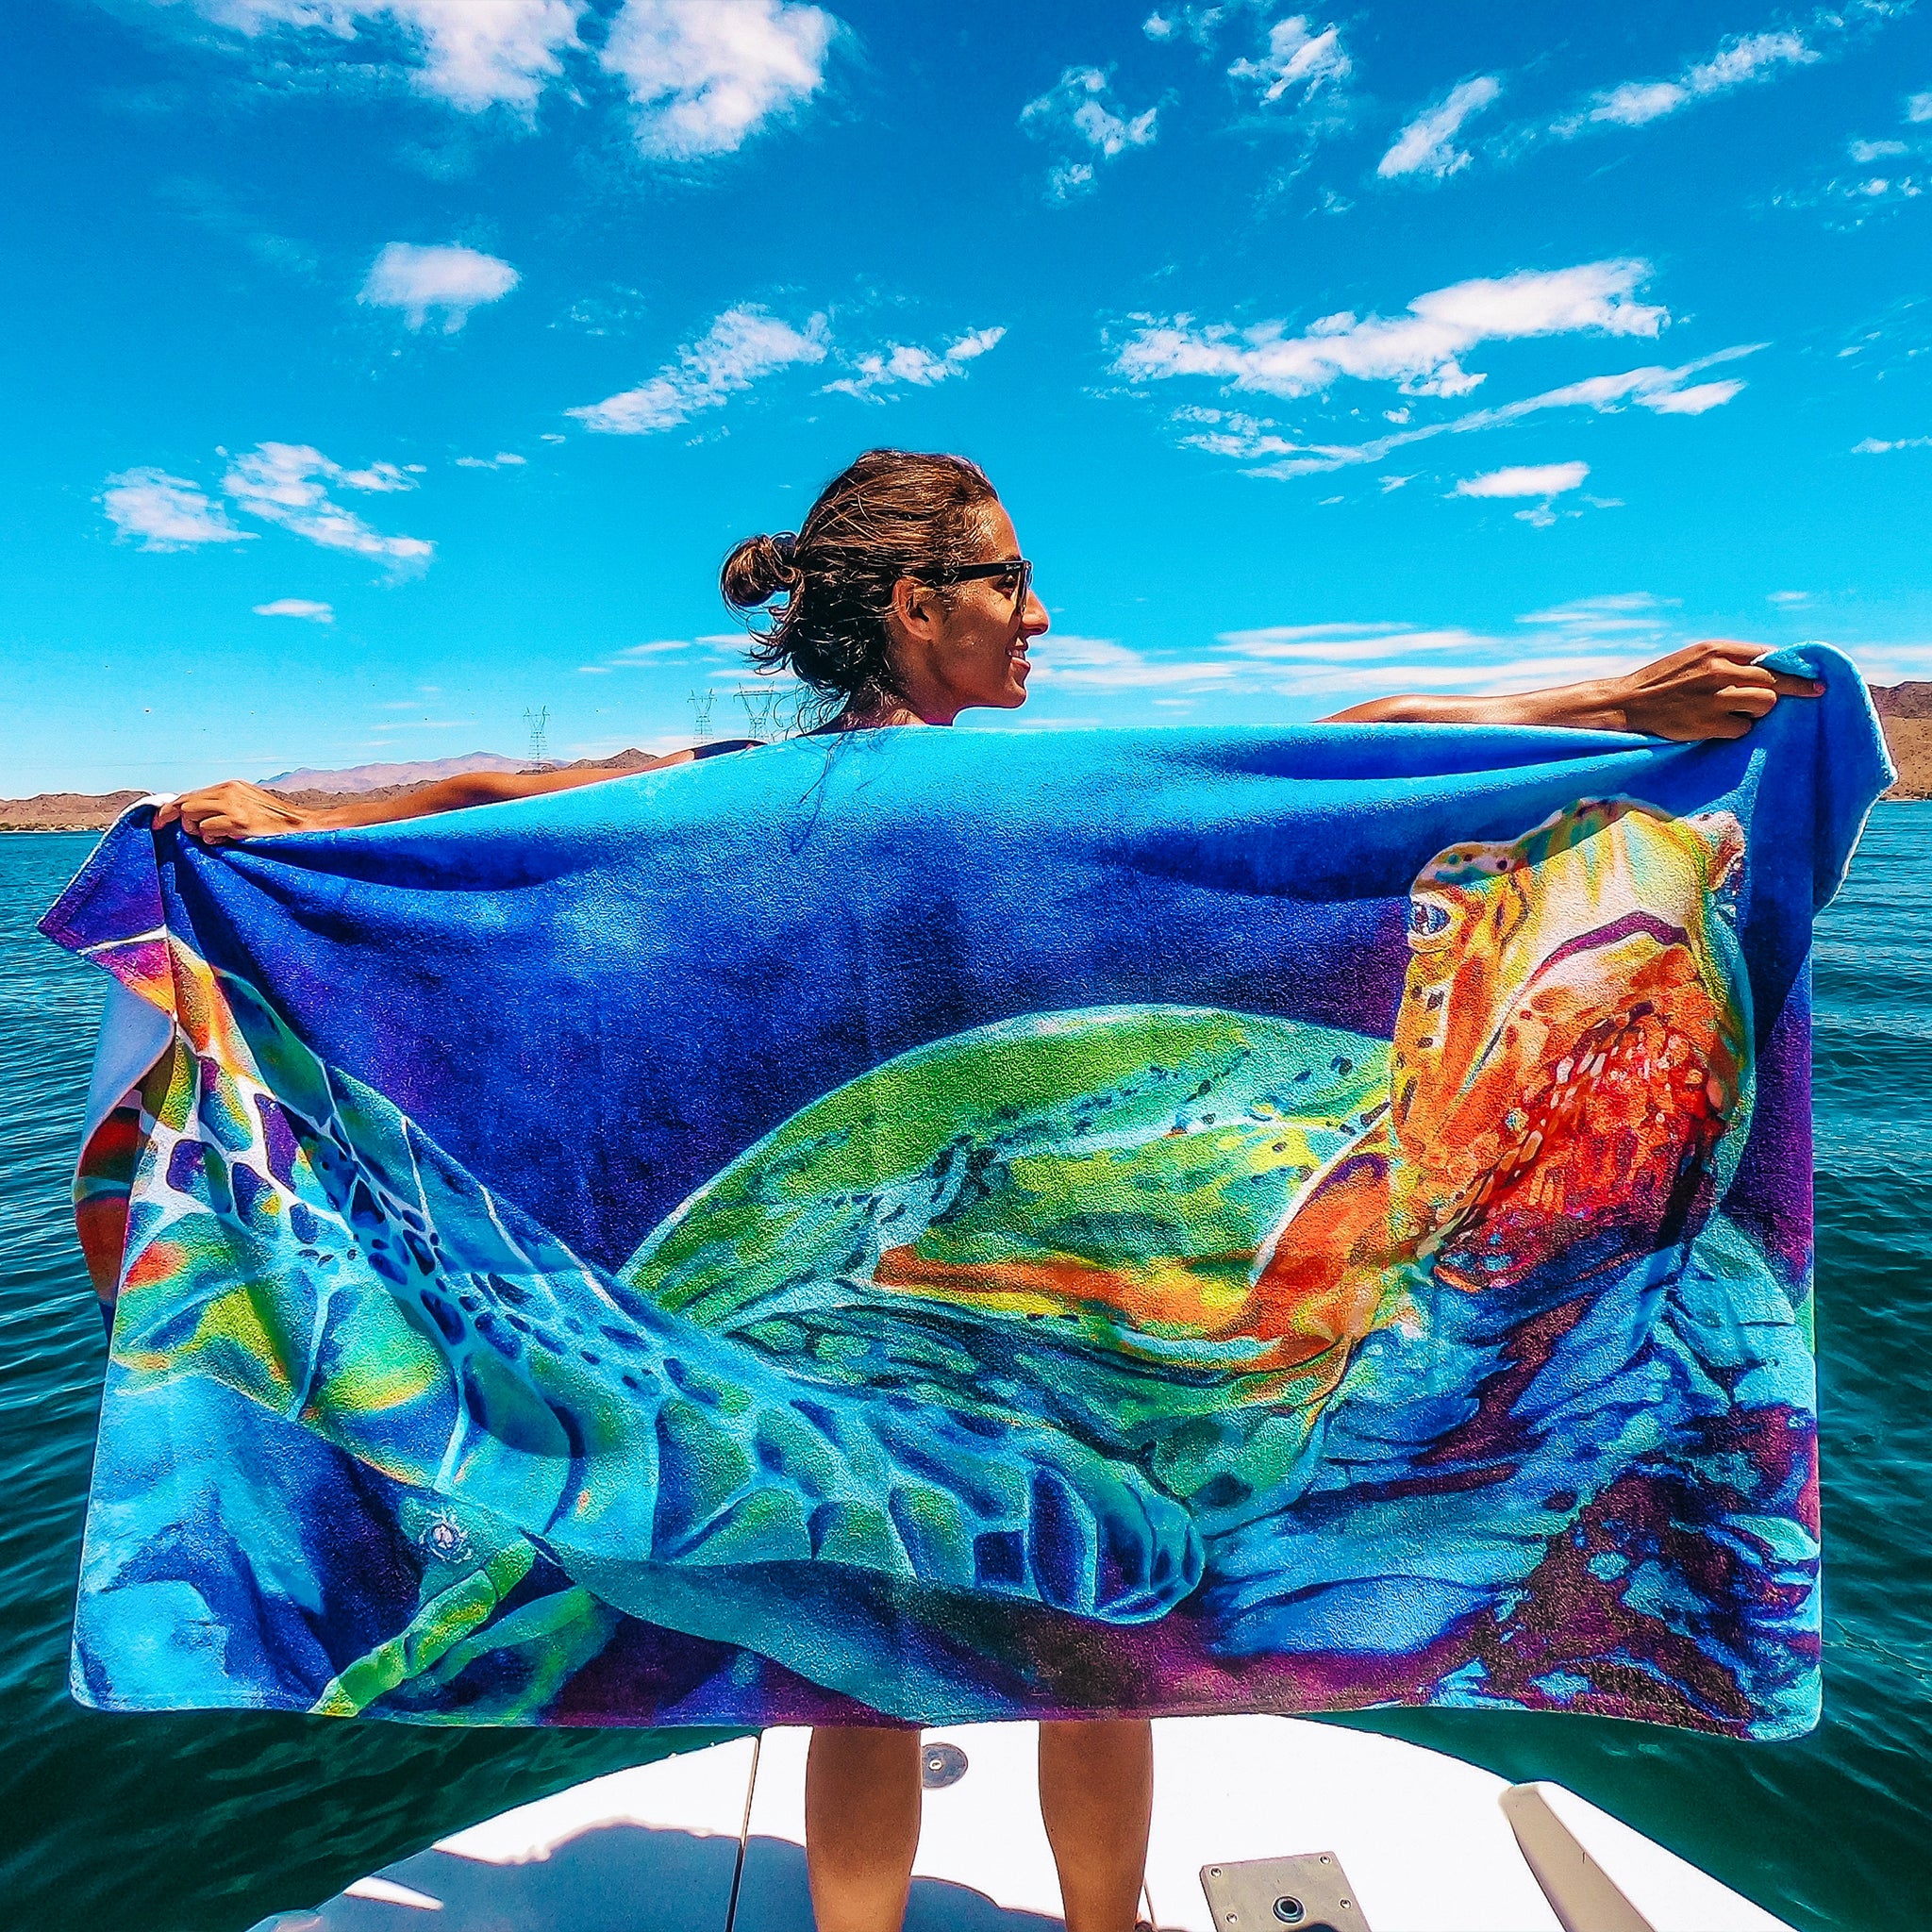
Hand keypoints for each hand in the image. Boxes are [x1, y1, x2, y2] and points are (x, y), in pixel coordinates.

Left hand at [152, 780, 320, 844]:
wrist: (303, 828)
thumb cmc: (276, 825)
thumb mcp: (248, 807)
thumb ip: (224, 807)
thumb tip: (194, 817)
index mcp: (231, 786)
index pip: (191, 794)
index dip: (170, 808)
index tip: (158, 822)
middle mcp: (229, 791)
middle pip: (185, 802)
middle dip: (174, 819)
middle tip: (171, 833)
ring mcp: (233, 804)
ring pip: (191, 814)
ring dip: (196, 830)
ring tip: (214, 837)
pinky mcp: (238, 820)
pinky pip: (207, 830)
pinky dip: (212, 839)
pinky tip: (228, 841)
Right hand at [1603, 641, 1823, 741]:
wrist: (1625, 705)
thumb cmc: (1662, 681)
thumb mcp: (1693, 658)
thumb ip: (1728, 658)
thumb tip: (1772, 666)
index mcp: (1715, 649)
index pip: (1769, 655)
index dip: (1795, 667)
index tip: (1817, 677)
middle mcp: (1718, 670)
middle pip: (1774, 681)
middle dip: (1792, 690)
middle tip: (1814, 694)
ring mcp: (1715, 697)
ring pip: (1765, 704)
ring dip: (1759, 711)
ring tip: (1739, 712)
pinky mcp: (1709, 724)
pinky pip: (1743, 729)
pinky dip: (1736, 730)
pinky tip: (1717, 726)